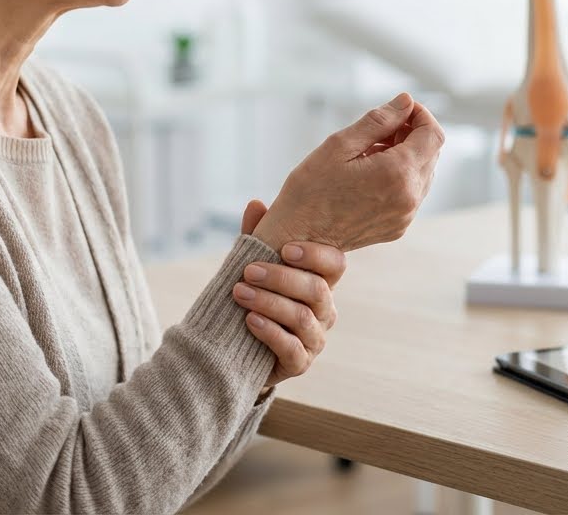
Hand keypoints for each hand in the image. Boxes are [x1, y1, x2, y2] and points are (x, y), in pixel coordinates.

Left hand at [236, 200, 346, 388]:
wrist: (233, 346)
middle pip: (317, 290)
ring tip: (240, 293)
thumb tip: (256, 204)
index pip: (334, 264)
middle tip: (249, 271)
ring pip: (302, 318)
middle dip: (281, 278)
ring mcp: (315, 338)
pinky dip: (269, 332)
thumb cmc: (252, 296)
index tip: (285, 250)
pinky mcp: (301, 363)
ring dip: (269, 302)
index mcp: (319, 281)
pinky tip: (249, 320)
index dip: (315, 255)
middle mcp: (324, 309)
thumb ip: (257, 237)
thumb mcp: (253, 264)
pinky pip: (292, 348)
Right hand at [252, 93, 444, 252]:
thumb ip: (379, 120)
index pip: (433, 135)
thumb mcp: (340, 145)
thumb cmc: (311, 191)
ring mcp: (405, 216)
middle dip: (412, 133)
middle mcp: (409, 197)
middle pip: (431, 153)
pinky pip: (412, 193)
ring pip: (424, 173)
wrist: (298, 237)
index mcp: (397, 173)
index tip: (401, 109)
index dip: (421, 115)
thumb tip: (406, 102)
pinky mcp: (398, 227)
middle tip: (379, 130)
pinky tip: (371, 174)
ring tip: (370, 152)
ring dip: (406, 155)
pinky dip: (400, 176)